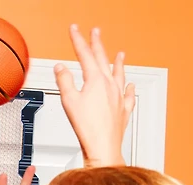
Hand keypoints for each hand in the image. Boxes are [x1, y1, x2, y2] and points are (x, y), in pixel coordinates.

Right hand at [55, 25, 135, 167]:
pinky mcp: (124, 110)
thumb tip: (61, 68)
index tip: (74, 29)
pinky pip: (129, 96)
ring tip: (121, 53)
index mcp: (96, 80)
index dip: (78, 40)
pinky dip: (129, 89)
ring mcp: (119, 97)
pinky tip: (131, 85)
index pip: (85, 54)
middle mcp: (110, 85)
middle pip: (103, 59)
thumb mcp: (69, 102)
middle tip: (95, 32)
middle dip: (97, 44)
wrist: (103, 147)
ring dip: (119, 62)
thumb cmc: (88, 128)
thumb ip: (64, 81)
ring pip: (119, 74)